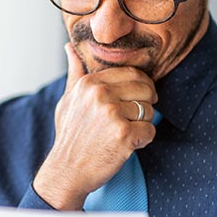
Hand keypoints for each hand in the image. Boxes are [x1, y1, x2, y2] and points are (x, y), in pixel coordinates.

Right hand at [33, 43, 157, 209]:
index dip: (140, 87)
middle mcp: (100, 94)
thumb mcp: (67, 100)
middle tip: (131, 119)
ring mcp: (111, 113)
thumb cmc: (70, 135)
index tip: (135, 100)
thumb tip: (70, 46)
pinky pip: (150, 131)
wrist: (66, 170)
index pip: (132, 73)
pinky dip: (143, 140)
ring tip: (123, 134)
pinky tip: (126, 146)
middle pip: (145, 89)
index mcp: (89, 83)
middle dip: (144, 105)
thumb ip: (75, 72)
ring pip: (149, 111)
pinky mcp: (123, 134)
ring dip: (142, 125)